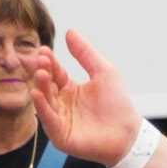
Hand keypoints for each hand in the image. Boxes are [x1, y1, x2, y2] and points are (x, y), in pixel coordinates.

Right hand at [25, 29, 145, 167]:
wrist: (128, 132)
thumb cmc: (117, 103)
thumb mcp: (102, 71)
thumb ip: (84, 53)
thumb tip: (69, 31)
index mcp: (70, 90)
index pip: (54, 73)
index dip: (49, 62)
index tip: (45, 51)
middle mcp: (62, 105)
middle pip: (47, 86)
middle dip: (43, 73)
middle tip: (42, 61)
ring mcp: (60, 121)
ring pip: (45, 102)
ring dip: (41, 87)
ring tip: (41, 74)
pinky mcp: (60, 136)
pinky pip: (48, 121)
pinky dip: (42, 107)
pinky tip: (38, 94)